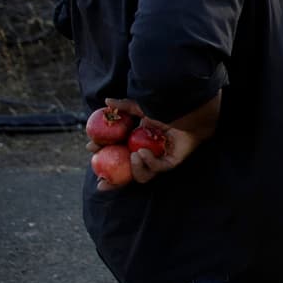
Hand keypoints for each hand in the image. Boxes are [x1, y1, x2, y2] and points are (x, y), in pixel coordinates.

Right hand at [93, 93, 219, 190]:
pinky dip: (148, 162)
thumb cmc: (168, 110)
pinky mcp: (171, 163)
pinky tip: (142, 153)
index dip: (102, 154)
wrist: (192, 112)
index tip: (90, 149)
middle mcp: (146, 155)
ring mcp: (159, 160)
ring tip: (132, 156)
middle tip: (101, 178)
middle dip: (112, 181)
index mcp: (135, 144)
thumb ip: (125, 106)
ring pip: (142, 175)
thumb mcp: (143, 108)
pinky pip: (157, 168)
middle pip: (126, 173)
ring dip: (134, 169)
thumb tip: (106, 101)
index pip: (116, 154)